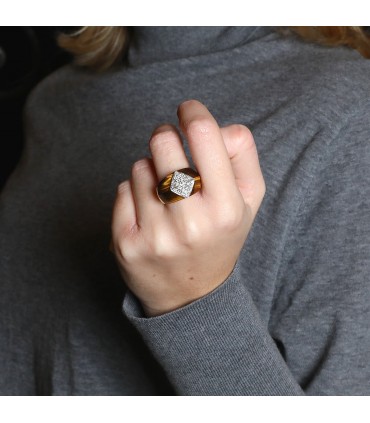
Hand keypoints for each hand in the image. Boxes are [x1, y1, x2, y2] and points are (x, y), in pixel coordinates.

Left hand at [111, 100, 265, 316]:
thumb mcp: (248, 202)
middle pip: (163, 142)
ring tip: (166, 195)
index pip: (204, 135)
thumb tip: (216, 125)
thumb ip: (242, 156)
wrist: (191, 295)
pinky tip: (149, 212)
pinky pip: (122, 189)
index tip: (188, 110)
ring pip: (140, 166)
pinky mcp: (125, 244)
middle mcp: (190, 223)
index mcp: (226, 208)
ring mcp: (155, 235)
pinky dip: (135, 192)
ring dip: (151, 170)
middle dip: (167, 137)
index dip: (193, 112)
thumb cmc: (219, 237)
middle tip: (173, 150)